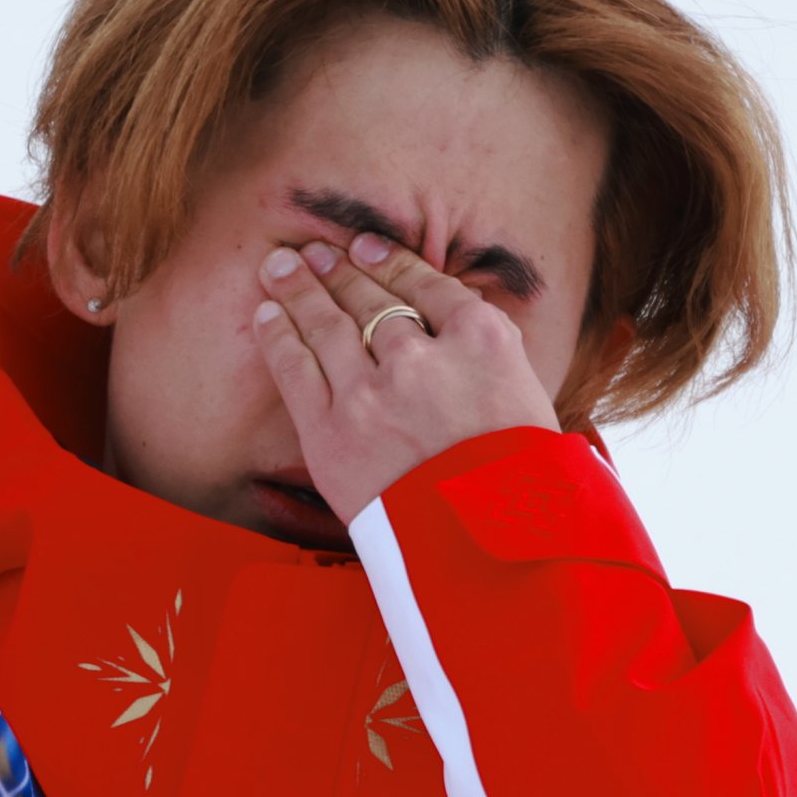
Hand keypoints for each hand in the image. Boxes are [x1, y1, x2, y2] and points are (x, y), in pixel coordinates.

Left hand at [252, 236, 563, 524]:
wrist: (487, 550)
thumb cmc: (520, 486)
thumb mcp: (531, 401)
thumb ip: (496, 357)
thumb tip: (470, 325)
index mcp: (481, 341)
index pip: (427, 285)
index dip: (390, 262)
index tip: (367, 246)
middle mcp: (423, 356)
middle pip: (371, 300)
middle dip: (338, 271)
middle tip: (315, 252)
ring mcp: (372, 392)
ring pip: (327, 324)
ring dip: (301, 289)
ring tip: (281, 267)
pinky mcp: (330, 431)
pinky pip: (295, 367)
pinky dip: (277, 334)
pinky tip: (265, 312)